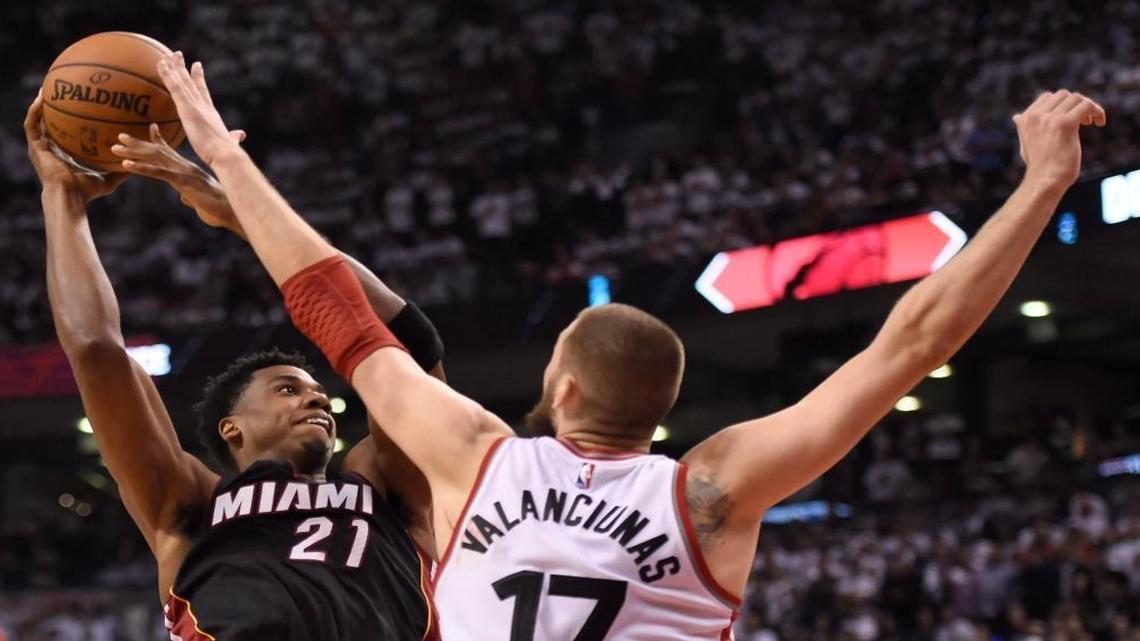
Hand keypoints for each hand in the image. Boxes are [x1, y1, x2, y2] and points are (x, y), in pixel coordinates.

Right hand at [24, 91, 127, 201]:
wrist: (70, 197)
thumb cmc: (87, 192)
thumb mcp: (108, 179)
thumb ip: (120, 171)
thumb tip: (136, 162)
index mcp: (62, 156)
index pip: (64, 136)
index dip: (67, 123)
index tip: (76, 110)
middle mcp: (49, 150)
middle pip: (49, 125)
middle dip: (53, 110)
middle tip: (61, 93)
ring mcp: (39, 148)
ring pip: (36, 121)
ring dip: (40, 105)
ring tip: (47, 89)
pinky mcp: (34, 147)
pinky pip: (31, 124)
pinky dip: (35, 110)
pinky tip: (42, 98)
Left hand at [111, 123, 247, 236]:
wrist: (231, 209)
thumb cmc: (219, 206)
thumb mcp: (200, 199)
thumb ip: (191, 196)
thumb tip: (185, 198)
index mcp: (189, 168)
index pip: (171, 150)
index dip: (158, 138)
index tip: (150, 127)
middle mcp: (185, 166)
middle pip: (157, 150)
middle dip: (137, 143)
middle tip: (119, 136)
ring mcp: (183, 171)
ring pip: (154, 157)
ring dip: (133, 152)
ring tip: (114, 148)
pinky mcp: (181, 180)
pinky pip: (158, 172)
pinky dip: (140, 167)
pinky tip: (125, 165)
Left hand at [155, 52, 239, 167]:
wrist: (225, 153)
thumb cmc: (226, 153)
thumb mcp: (229, 141)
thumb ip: (233, 137)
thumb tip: (241, 135)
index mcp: (211, 113)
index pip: (203, 91)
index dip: (199, 78)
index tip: (196, 65)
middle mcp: (203, 105)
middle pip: (191, 82)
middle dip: (184, 68)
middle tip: (177, 54)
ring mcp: (195, 105)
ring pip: (182, 82)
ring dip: (173, 67)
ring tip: (165, 56)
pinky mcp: (188, 109)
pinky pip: (175, 88)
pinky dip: (168, 75)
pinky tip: (161, 65)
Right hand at [1013, 90, 1106, 190]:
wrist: (1045, 180)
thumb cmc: (1038, 167)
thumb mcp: (1026, 144)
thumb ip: (1025, 128)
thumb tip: (1017, 117)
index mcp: (1025, 119)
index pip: (1047, 97)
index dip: (1062, 105)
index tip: (1071, 118)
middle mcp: (1036, 116)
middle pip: (1063, 95)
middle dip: (1075, 105)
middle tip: (1083, 121)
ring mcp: (1050, 119)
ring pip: (1076, 98)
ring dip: (1087, 107)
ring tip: (1091, 122)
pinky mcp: (1065, 124)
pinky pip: (1086, 105)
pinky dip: (1096, 111)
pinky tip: (1099, 123)